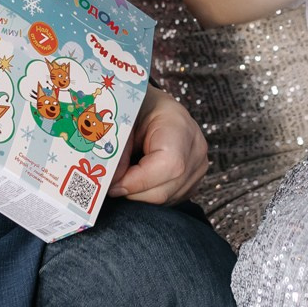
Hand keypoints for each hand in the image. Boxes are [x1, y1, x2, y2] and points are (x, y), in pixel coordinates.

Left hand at [112, 85, 208, 202]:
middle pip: (165, 188)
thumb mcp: (122, 122)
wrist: (152, 107)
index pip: (168, 165)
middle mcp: (195, 148)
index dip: (136, 181)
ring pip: (165, 198)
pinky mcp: (193, 181)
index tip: (111, 184)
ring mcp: (198, 167)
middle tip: (110, 184)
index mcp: (179, 125)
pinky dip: (147, 195)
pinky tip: (136, 180)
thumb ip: (117, 152)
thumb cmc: (136, 109)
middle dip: (132, 191)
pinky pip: (168, 199)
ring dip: (138, 195)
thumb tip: (109, 183)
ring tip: (122, 178)